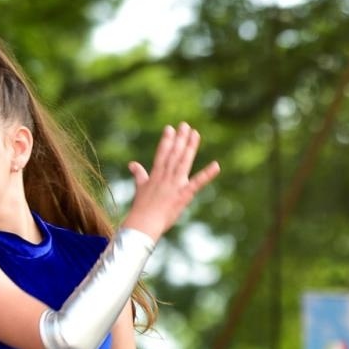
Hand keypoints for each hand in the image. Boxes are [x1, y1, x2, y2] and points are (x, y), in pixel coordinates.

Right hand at [122, 122, 220, 239]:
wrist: (143, 223)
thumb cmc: (142, 208)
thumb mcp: (140, 188)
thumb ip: (139, 174)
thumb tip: (132, 163)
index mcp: (156, 175)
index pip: (162, 154)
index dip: (167, 140)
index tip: (170, 128)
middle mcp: (165, 177)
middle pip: (174, 154)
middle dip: (180, 139)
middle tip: (185, 125)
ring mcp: (175, 185)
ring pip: (183, 162)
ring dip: (190, 148)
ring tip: (195, 134)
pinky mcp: (184, 195)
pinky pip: (198, 183)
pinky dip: (207, 174)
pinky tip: (216, 165)